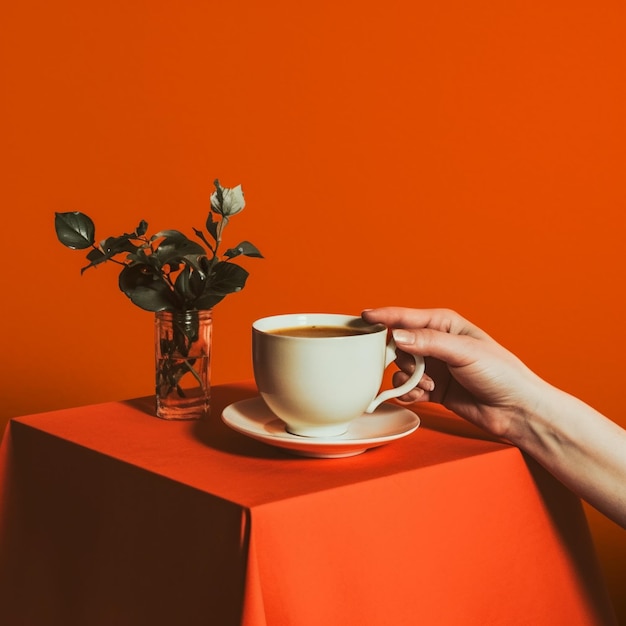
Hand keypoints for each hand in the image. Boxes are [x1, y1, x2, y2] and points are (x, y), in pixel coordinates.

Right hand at [362, 307, 545, 439]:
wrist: (516, 410)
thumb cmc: (500, 373)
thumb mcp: (464, 352)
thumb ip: (428, 342)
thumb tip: (396, 336)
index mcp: (444, 324)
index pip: (407, 317)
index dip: (384, 317)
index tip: (363, 317)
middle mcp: (435, 343)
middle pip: (397, 344)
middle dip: (400, 358)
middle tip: (414, 369)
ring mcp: (432, 366)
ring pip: (400, 368)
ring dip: (409, 379)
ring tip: (430, 387)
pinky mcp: (431, 388)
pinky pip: (405, 387)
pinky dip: (409, 394)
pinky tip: (424, 397)